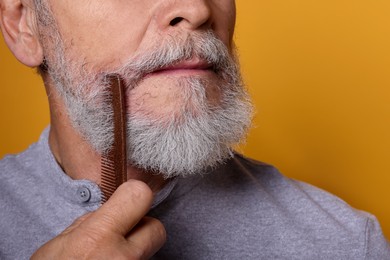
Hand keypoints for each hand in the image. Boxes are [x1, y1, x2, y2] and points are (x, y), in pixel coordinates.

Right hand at [31, 180, 165, 258]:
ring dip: (135, 252)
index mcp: (98, 239)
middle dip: (142, 229)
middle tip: (121, 235)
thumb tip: (110, 211)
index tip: (128, 199)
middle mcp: (122, 259)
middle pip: (157, 229)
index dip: (134, 195)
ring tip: (111, 258)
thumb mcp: (56, 248)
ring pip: (150, 253)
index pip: (139, 196)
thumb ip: (88, 224)